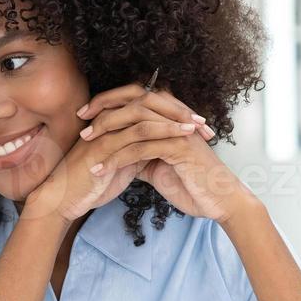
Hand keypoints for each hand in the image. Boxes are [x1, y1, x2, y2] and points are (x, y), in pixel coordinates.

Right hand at [24, 105, 200, 225]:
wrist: (65, 199)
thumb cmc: (90, 184)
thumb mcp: (120, 164)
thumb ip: (136, 152)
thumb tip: (158, 149)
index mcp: (113, 123)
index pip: (147, 107)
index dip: (173, 112)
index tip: (197, 123)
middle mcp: (110, 120)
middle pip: (149, 102)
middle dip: (179, 110)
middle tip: (203, 121)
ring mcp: (106, 129)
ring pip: (145, 113)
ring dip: (174, 118)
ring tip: (197, 126)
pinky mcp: (105, 144)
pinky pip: (138, 132)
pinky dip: (163, 132)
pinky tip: (181, 137)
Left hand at [77, 81, 254, 223]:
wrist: (219, 202)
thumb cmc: (191, 185)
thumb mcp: (158, 167)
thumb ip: (141, 156)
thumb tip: (120, 154)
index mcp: (170, 119)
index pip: (136, 98)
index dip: (109, 102)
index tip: (85, 114)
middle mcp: (175, 119)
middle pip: (135, 100)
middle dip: (104, 108)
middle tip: (81, 122)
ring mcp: (179, 131)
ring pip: (136, 123)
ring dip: (107, 132)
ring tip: (85, 143)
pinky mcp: (179, 149)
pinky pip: (141, 149)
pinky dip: (117, 159)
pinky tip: (99, 169)